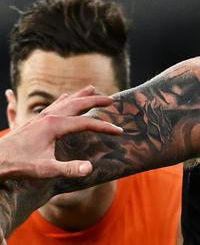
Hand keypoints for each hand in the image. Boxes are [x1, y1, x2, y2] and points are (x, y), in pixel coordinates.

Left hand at [0, 86, 121, 179]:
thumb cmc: (19, 165)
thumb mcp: (45, 169)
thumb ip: (68, 169)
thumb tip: (90, 168)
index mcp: (55, 126)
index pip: (87, 123)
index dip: (105, 127)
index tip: (119, 131)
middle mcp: (49, 117)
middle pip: (78, 104)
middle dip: (96, 101)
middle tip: (112, 100)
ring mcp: (42, 117)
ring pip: (66, 101)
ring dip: (81, 95)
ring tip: (92, 89)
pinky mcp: (36, 120)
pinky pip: (55, 104)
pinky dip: (65, 99)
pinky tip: (66, 96)